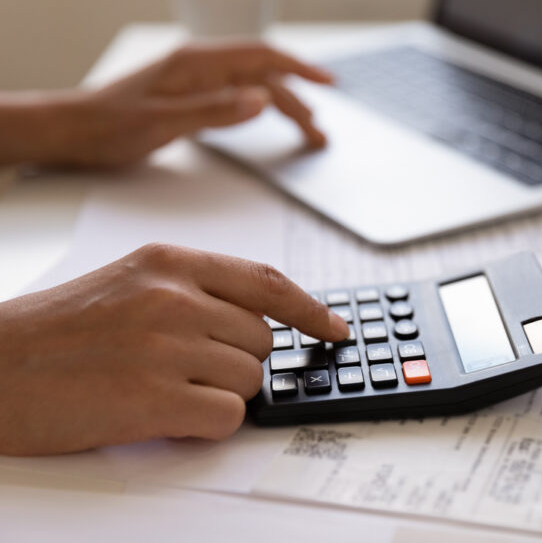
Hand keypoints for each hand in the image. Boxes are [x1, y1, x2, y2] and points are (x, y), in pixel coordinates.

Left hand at [0, 42, 333, 167]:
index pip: (261, 57)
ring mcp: (198, 81)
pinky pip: (238, 98)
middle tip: (319, 136)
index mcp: (196, 63)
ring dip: (284, 109)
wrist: (74, 130)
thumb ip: (214, 110)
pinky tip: (271, 120)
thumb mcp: (162, 122)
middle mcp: (201, 67)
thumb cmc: (110, 125)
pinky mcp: (193, 97)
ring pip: (254, 90)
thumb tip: (264, 101)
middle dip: (298, 103)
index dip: (299, 68)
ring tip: (308, 133)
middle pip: (264, 78)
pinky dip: (262, 110)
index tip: (329, 83)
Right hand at [0, 243, 348, 455]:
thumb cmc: (60, 330)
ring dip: (217, 395)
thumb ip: (198, 292)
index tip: (335, 329)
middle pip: (261, 341)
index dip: (311, 310)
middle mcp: (173, 298)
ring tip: (163, 388)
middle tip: (188, 369)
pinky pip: (227, 418)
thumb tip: (261, 323)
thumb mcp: (132, 282)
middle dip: (236, 362)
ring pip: (248, 382)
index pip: (268, 282)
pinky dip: (205, 425)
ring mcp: (164, 347)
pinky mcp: (152, 399)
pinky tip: (163, 414)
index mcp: (170, 263)